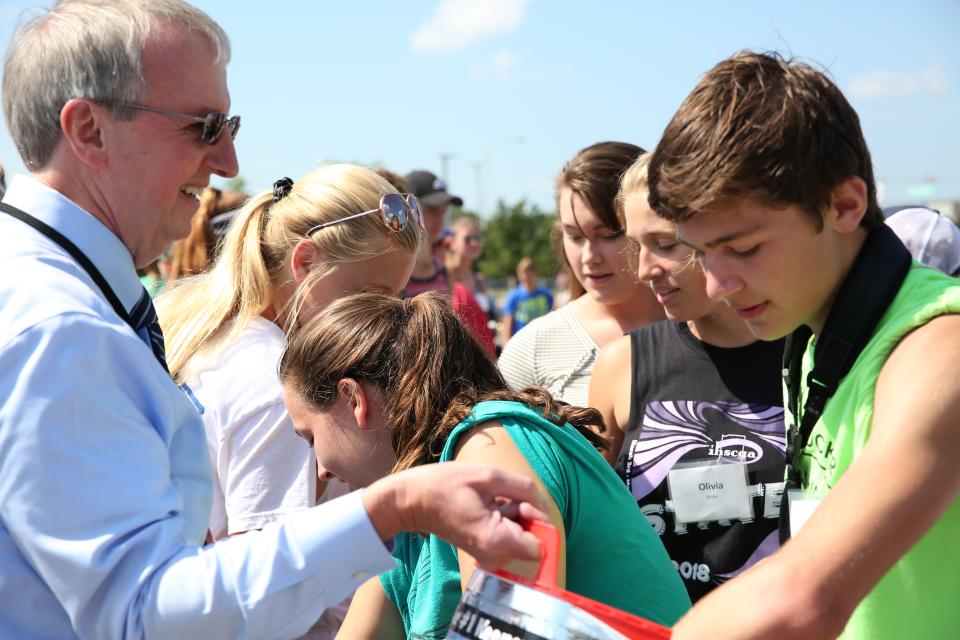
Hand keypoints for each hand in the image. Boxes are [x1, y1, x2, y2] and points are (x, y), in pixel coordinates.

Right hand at [363, 462, 548, 568]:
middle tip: (498, 498)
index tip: (519, 503)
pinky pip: (508, 536)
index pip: (542, 544)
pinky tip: (484, 508)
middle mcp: (495, 557)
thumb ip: (525, 490)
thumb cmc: (446, 484)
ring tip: (487, 501)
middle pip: (532, 538)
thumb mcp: (490, 476)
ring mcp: (489, 557)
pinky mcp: (485, 552)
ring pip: (521, 535)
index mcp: (497, 541)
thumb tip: (545, 508)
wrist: (412, 501)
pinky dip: (503, 519)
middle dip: (524, 514)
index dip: (538, 520)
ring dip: (512, 514)